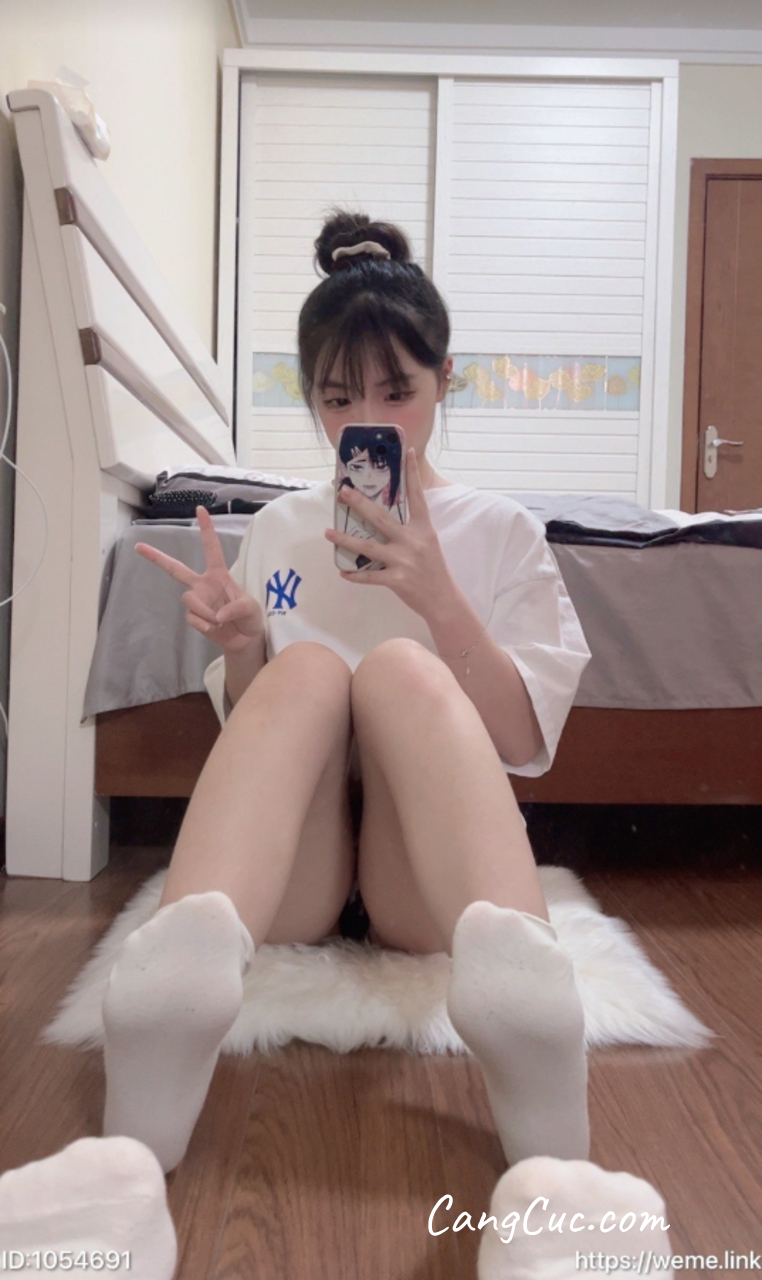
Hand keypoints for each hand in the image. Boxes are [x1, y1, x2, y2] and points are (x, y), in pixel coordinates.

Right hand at [135, 506, 262, 652]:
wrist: (245, 640)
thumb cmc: (250, 617)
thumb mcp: (251, 608)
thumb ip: (236, 608)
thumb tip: (217, 614)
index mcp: (219, 574)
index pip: (212, 548)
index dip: (206, 529)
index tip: (200, 509)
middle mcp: (204, 584)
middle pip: (176, 569)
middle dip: (157, 558)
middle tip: (139, 546)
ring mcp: (197, 600)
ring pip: (188, 599)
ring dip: (204, 610)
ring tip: (219, 620)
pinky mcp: (194, 617)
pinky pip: (191, 617)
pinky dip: (204, 624)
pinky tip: (214, 628)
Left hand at [324, 448, 456, 618]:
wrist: (443, 600)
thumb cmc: (434, 569)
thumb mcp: (428, 542)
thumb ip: (411, 529)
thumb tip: (385, 516)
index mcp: (424, 528)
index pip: (417, 497)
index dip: (412, 474)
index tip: (406, 452)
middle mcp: (413, 541)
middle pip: (381, 518)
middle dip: (359, 503)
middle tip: (343, 491)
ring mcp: (404, 560)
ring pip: (368, 546)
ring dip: (345, 539)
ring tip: (327, 532)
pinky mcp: (397, 580)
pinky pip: (370, 576)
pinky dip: (355, 575)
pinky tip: (343, 572)